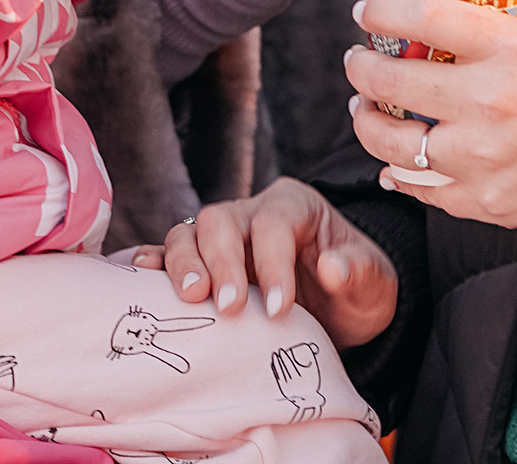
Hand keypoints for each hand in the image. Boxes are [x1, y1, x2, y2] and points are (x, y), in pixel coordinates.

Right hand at [132, 178, 397, 349]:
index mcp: (295, 206)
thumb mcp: (375, 283)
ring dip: (183, 265)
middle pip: (220, 220)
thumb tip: (332, 267)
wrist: (341, 311)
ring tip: (189, 299)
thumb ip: (359, 272)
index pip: (273, 222)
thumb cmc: (358, 288)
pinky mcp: (202, 264)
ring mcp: (222, 238)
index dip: (273, 263)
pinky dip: (152, 266)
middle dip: (220, 262)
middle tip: (228, 308)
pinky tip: (141, 281)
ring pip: (188, 233)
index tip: (280, 309)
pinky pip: (166, 256)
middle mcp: (252, 213)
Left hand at [345, 0, 516, 231]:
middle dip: (362, 67)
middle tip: (357, 60)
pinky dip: (399, 172)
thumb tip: (474, 5)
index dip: (384, 11)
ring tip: (365, 108)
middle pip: (392, 80)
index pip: (425, 19)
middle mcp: (489, 102)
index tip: (366, 9)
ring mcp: (482, 157)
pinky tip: (392, 159)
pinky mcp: (483, 200)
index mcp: (513, 50)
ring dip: (367, 121)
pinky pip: (420, 187)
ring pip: (392, 142)